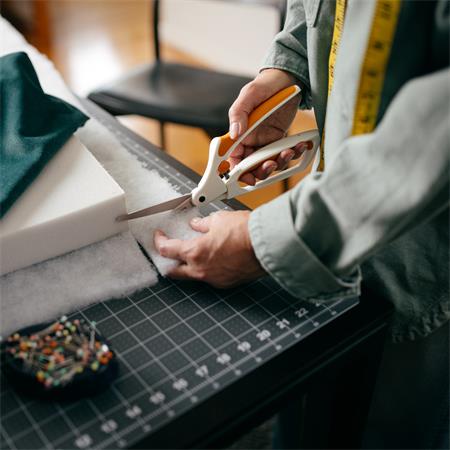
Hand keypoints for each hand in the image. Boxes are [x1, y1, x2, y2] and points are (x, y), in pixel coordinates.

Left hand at [153, 210, 265, 287]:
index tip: (160, 236)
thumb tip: (197, 226)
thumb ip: (203, 224)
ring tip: (193, 253)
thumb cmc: (245, 232)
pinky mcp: (227, 283)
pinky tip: (213, 258)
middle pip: (173, 271)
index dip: (159, 241)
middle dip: (168, 261)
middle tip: (168, 252)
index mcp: (194, 253)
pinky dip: (207, 268)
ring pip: (193, 275)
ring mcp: (214, 279)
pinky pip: (210, 277)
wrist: (267, 245)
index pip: (166, 250)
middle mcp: (201, 270)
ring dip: (188, 265)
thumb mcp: (219, 219)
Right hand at [228, 68, 310, 184]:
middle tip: (270, 164)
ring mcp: (266, 143)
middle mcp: (251, 141)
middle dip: (260, 171)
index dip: (237, 170)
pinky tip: (299, 145)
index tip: (246, 174)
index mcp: (239, 133)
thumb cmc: (265, 85)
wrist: (287, 80)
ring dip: (279, 163)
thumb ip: (239, 113)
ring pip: (268, 164)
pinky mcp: (280, 141)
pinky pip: (285, 155)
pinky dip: (293, 154)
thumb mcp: (250, 94)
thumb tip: (234, 134)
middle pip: (251, 167)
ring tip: (288, 152)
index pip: (233, 157)